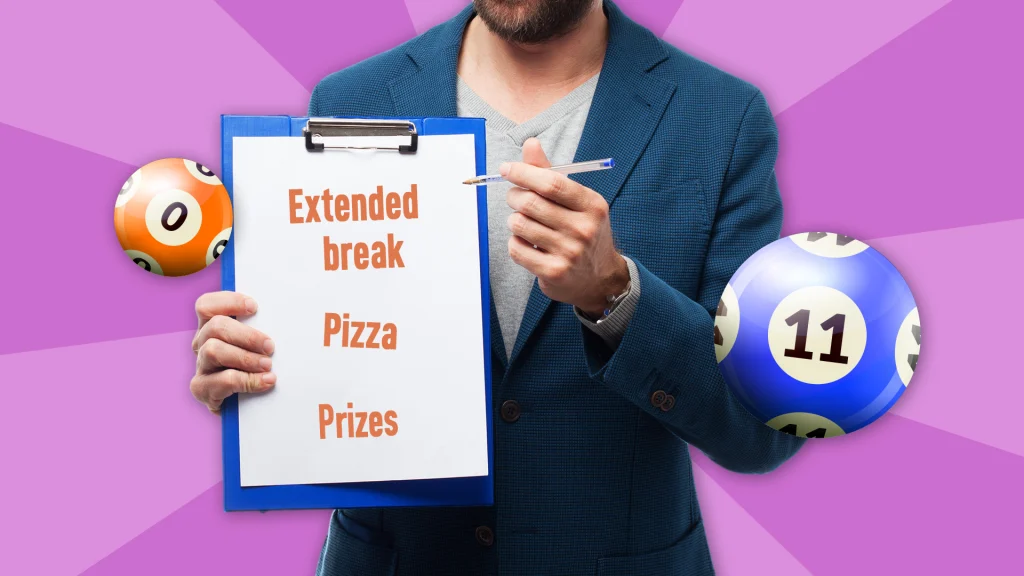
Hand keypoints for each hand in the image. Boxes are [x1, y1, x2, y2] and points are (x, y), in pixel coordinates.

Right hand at [190, 291, 275, 411]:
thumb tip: (287, 313)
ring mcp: (201, 366)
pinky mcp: (203, 389)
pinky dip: (246, 380)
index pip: (207, 305)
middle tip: (270, 347)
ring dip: (245, 358)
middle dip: (247, 335)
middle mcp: (202, 344)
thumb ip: (264, 329)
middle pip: (215, 326)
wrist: (252, 406)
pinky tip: (265, 382)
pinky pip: (221, 380)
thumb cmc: (259, 365)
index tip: (254, 307)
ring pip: (213, 351)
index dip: (228, 301)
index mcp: (213, 326)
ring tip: (268, 366)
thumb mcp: (260, 344)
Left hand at [503, 138, 628, 316]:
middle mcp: (583, 228)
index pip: (552, 183)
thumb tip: (530, 144)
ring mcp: (569, 252)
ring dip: (515, 221)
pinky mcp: (554, 271)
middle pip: (530, 203)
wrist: (599, 278)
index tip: (506, 169)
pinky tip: (527, 243)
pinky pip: (517, 249)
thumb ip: (551, 174)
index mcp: (592, 205)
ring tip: (524, 223)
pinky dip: (515, 242)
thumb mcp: (577, 202)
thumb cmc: (584, 233)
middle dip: (514, 197)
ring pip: (519, 225)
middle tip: (515, 198)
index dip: (524, 173)